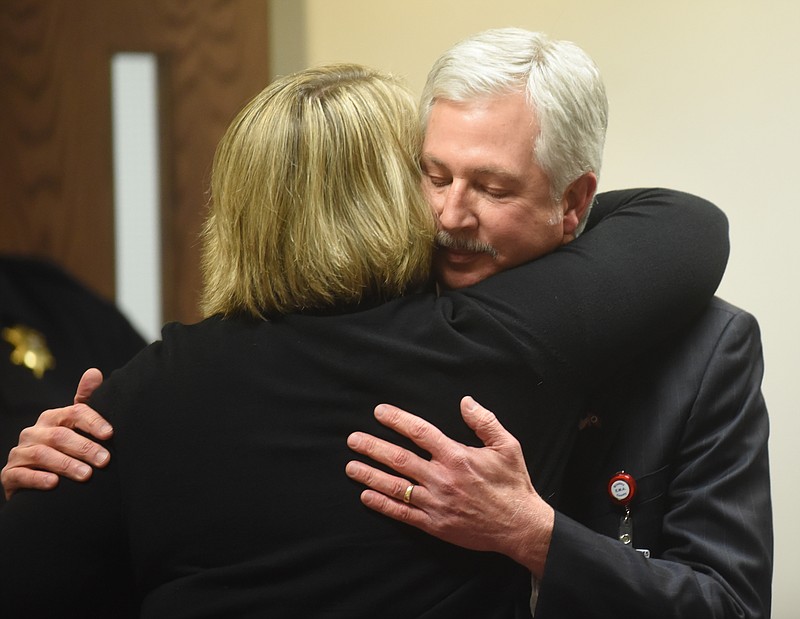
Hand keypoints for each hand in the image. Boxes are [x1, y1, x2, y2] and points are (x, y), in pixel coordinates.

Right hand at [1, 368, 112, 499]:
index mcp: (53, 418)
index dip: (93, 422)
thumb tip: (94, 372)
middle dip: (85, 447)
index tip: (110, 434)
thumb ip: (86, 401)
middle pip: (60, 435)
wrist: (36, 482)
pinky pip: (21, 474)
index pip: (75, 413)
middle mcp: (34, 432)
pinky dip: (38, 478)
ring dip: (66, 465)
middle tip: (105, 460)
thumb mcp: (76, 426)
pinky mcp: (9, 474)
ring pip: (42, 454)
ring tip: (86, 475)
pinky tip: (54, 483)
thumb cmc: (64, 450)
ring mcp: (20, 453)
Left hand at [345, 396, 553, 576]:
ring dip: (370, 475)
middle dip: (373, 447)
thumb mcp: (507, 446)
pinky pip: (403, 513)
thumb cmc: (513, 484)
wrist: (520, 526)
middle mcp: (442, 478)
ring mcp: (436, 503)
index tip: (379, 412)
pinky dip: (382, 504)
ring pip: (395, 486)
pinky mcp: (435, 525)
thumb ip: (484, 421)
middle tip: (353, 439)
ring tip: (350, 466)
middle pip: (399, 458)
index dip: (397, 420)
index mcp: (457, 456)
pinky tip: (366, 496)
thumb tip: (465, 401)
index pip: (420, 432)